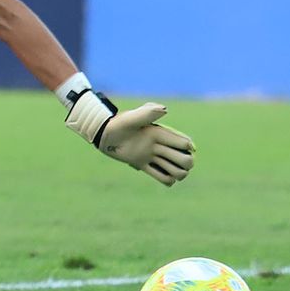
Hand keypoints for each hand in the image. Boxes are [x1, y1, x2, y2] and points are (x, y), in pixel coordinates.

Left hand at [65, 91, 194, 185]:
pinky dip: (167, 181)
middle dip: (186, 164)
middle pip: (183, 157)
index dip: (187, 148)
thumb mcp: (131, 119)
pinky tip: (165, 180)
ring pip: (175, 169)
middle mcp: (157, 145)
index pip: (183, 143)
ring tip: (173, 175)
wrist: (102, 133)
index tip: (185, 151)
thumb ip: (148, 113)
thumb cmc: (116, 124)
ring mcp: (150, 155)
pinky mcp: (141, 164)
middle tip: (179, 167)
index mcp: (159, 133)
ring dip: (178, 174)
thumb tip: (165, 109)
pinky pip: (160, 177)